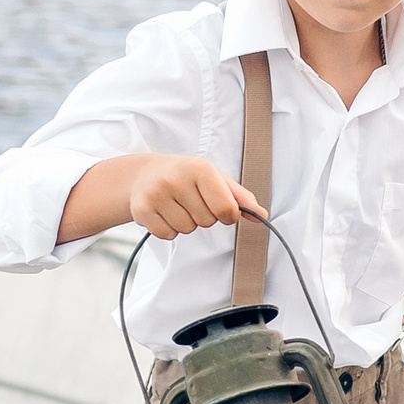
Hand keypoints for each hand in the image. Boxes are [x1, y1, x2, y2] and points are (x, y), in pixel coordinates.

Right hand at [129, 155, 259, 240]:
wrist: (144, 174)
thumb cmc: (187, 177)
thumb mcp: (215, 179)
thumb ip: (240, 197)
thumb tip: (262, 215)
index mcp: (200, 168)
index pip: (226, 208)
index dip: (228, 215)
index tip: (222, 209)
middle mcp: (176, 178)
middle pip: (207, 221)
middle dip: (204, 216)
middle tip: (192, 201)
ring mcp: (157, 194)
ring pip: (187, 229)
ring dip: (186, 223)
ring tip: (177, 206)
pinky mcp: (142, 210)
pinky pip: (167, 234)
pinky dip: (169, 229)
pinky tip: (164, 212)